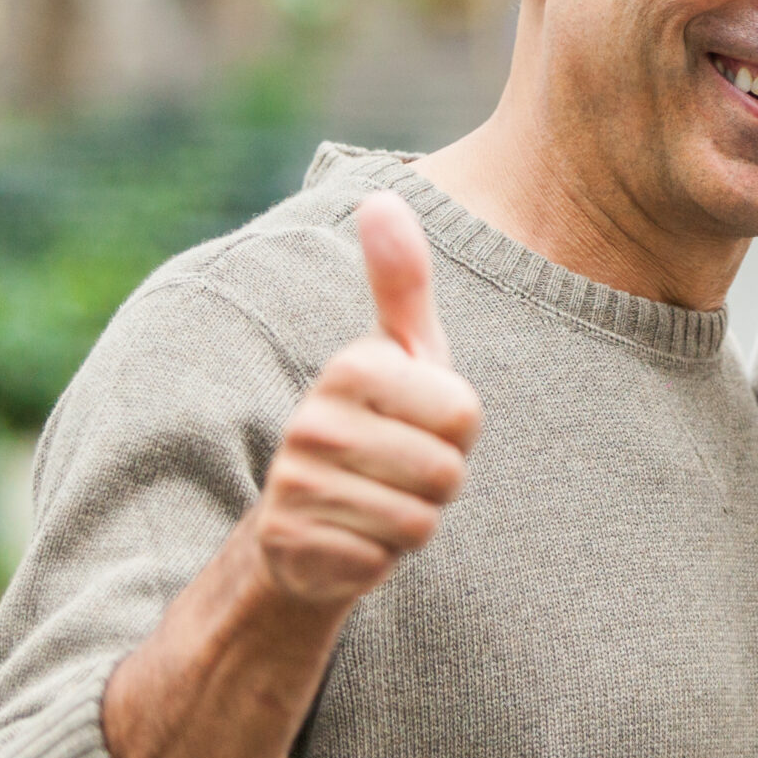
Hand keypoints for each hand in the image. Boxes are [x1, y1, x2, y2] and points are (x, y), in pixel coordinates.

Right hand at [248, 192, 483, 607]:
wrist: (307, 519)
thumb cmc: (378, 424)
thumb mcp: (401, 351)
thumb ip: (402, 280)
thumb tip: (382, 195)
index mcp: (351, 367)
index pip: (466, 414)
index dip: (459, 430)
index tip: (419, 423)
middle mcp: (313, 422)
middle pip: (446, 471)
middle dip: (440, 482)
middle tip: (400, 470)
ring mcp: (297, 486)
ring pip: (418, 520)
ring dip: (411, 521)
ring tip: (377, 499)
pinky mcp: (292, 546)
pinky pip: (381, 562)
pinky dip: (378, 559)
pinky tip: (351, 538)